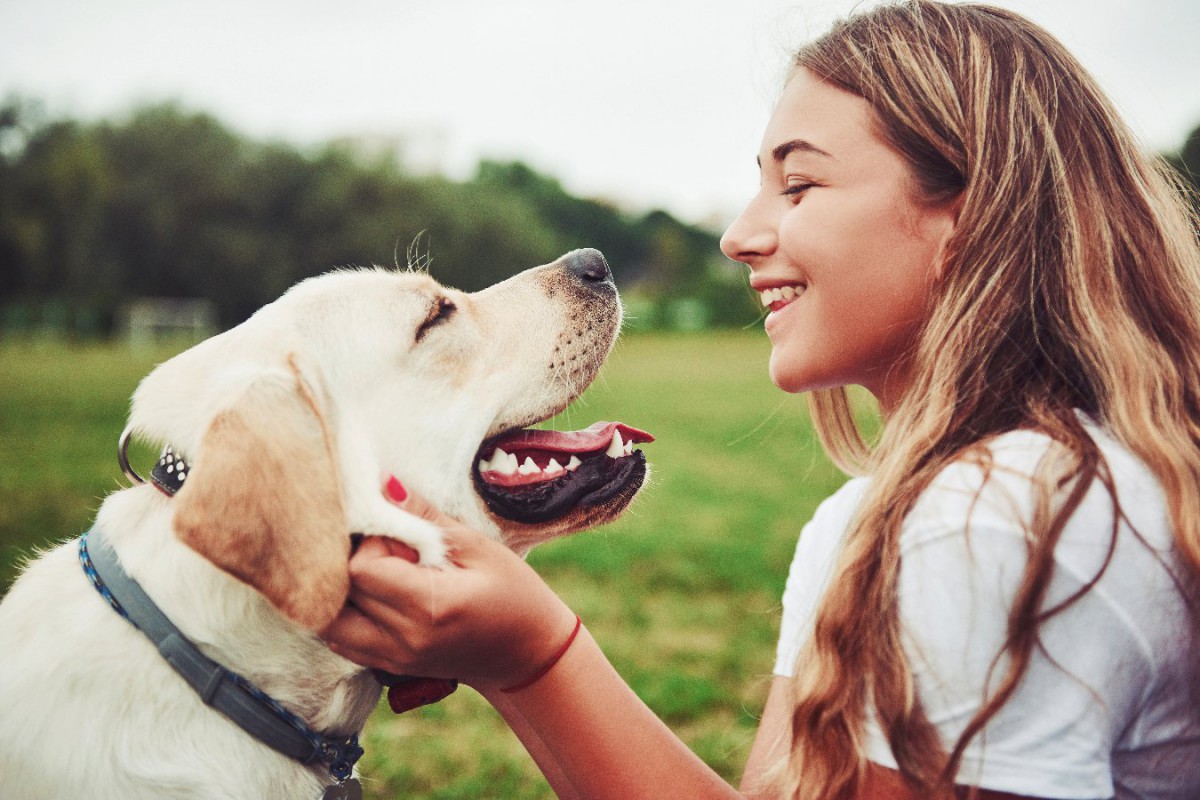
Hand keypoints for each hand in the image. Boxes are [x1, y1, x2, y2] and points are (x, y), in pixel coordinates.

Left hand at [321, 478, 578, 691]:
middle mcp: (404, 639)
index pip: (362, 568)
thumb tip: (384, 485)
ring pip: (330, 620)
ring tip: (379, 573)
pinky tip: (376, 596)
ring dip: (343, 590)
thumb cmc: (514, 594)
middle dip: (354, 562)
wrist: (528, 654)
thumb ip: (426, 518)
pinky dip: (346, 613)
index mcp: (430, 607)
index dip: (372, 542)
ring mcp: (393, 659)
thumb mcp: (479, 548)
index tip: (400, 536)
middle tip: (390, 551)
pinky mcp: (388, 667)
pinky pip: (341, 639)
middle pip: (341, 592)